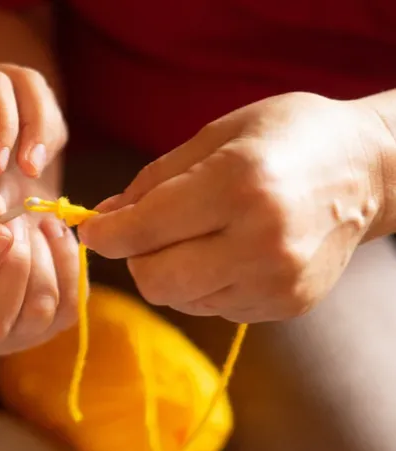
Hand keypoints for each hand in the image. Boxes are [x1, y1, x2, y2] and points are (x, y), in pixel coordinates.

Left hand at [78, 92, 395, 322]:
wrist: (368, 169)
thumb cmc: (285, 138)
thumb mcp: (215, 137)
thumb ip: (152, 182)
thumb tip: (103, 220)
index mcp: (238, 185)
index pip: (144, 230)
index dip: (104, 234)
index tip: (90, 229)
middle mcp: (260, 241)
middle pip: (155, 280)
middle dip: (136, 258)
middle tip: (146, 232)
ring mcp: (277, 281)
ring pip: (181, 299)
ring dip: (170, 272)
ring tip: (200, 235)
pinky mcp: (287, 304)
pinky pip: (213, 307)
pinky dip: (204, 284)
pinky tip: (230, 252)